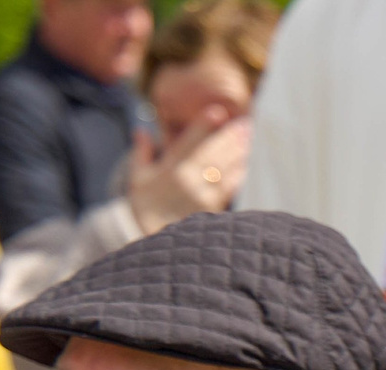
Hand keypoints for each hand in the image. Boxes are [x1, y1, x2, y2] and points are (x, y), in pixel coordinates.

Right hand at [127, 112, 252, 234]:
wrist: (151, 241)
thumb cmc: (144, 209)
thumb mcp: (137, 180)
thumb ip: (141, 153)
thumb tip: (141, 130)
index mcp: (169, 170)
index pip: (189, 142)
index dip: (204, 126)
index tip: (218, 112)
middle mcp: (187, 181)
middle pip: (212, 153)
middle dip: (229, 136)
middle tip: (244, 123)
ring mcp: (201, 196)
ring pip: (223, 168)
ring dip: (237, 151)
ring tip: (248, 137)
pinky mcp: (212, 210)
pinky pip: (228, 188)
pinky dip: (237, 174)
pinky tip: (244, 163)